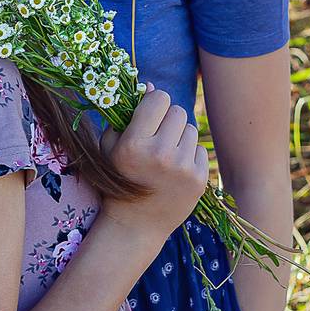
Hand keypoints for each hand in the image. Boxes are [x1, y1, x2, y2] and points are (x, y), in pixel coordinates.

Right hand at [100, 86, 208, 245]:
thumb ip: (124, 115)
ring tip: (165, 156)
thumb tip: (151, 85)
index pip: (159, 98)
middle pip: (178, 111)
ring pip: (191, 129)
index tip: (148, 114)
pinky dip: (189, 155)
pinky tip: (174, 171)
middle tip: (157, 137)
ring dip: (179, 137)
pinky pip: (199, 149)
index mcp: (135, 144)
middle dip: (167, 120)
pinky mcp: (199, 179)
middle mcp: (161, 154)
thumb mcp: (110, 148)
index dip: (153, 103)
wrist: (137, 225)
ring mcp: (183, 168)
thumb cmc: (119, 179)